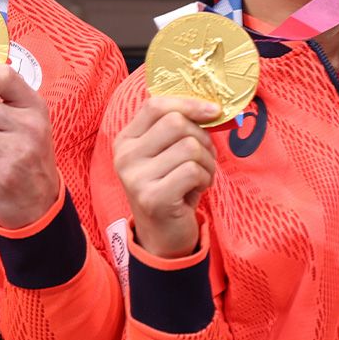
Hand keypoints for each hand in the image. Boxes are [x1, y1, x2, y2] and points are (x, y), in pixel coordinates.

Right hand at [113, 97, 219, 258]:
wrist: (163, 236)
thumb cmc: (172, 187)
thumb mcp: (168, 153)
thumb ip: (179, 128)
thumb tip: (211, 107)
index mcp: (126, 139)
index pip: (156, 105)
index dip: (189, 103)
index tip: (213, 110)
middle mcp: (125, 156)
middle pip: (176, 123)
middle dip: (203, 138)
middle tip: (205, 157)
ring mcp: (136, 178)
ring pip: (189, 147)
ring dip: (207, 162)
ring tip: (200, 177)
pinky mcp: (153, 198)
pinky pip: (193, 171)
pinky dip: (205, 179)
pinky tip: (197, 190)